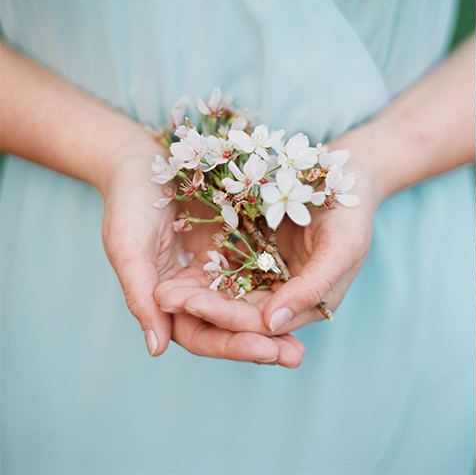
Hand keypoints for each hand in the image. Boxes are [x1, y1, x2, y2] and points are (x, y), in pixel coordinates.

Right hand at [102, 146, 304, 366]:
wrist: (141, 156)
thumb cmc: (128, 200)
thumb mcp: (128, 246)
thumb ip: (140, 296)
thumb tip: (157, 349)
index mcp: (167, 299)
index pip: (201, 334)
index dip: (231, 346)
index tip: (264, 351)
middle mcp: (196, 291)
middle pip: (232, 327)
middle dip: (263, 343)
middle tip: (295, 358)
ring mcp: (219, 270)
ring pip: (251, 305)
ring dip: (278, 324)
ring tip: (304, 345)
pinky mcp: (239, 245)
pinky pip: (263, 271)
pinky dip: (284, 286)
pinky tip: (310, 295)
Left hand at [154, 153, 377, 337]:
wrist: (350, 173)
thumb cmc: (353, 213)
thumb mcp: (343, 248)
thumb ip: (312, 287)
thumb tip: (272, 325)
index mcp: (308, 305)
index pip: (261, 323)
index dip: (226, 317)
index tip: (191, 304)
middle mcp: (283, 298)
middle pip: (236, 315)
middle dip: (200, 311)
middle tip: (161, 298)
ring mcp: (266, 276)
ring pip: (225, 297)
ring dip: (193, 298)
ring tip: (159, 292)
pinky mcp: (253, 254)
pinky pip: (222, 271)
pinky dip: (198, 275)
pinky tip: (171, 270)